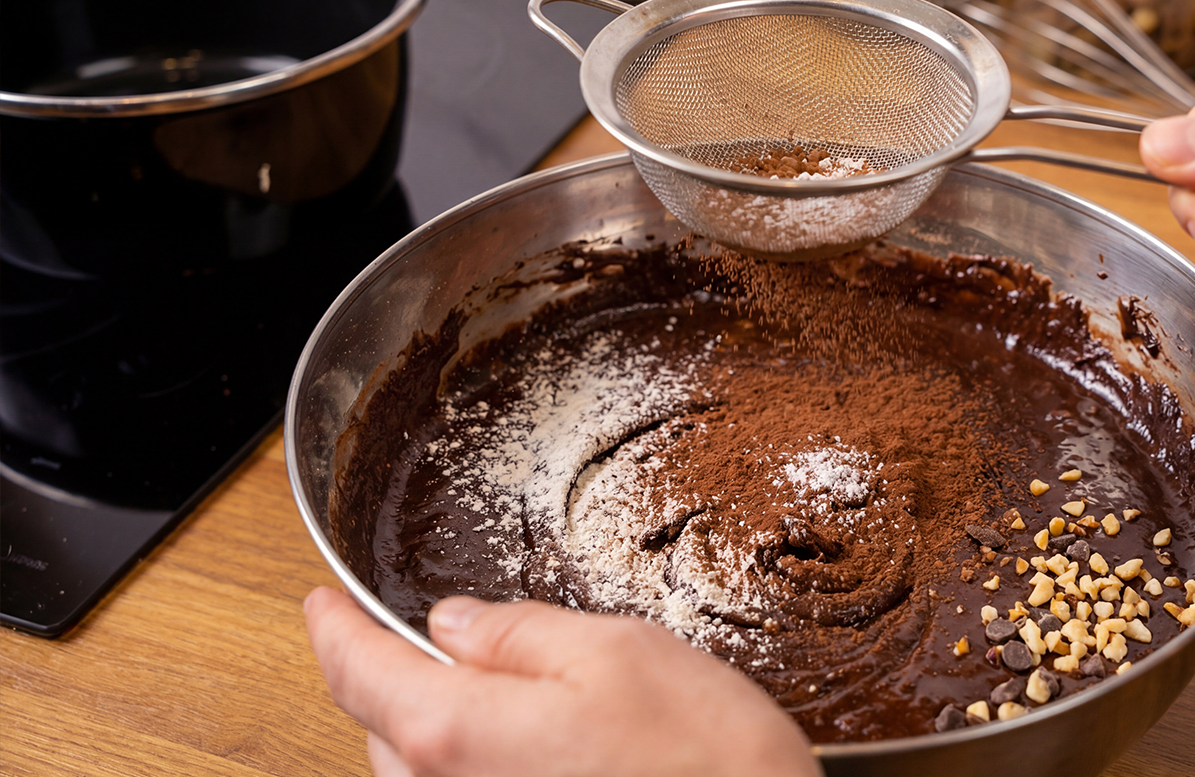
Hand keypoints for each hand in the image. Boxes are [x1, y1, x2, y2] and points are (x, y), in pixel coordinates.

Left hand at [303, 587, 820, 776]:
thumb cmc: (704, 764)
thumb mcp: (615, 653)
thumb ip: (521, 633)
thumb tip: (459, 625)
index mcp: (457, 733)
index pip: (358, 672)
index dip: (332, 627)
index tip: (320, 602)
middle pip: (383, 728)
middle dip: (394, 677)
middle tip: (426, 639)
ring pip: (422, 772)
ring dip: (434, 726)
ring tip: (484, 691)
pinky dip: (474, 763)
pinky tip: (530, 749)